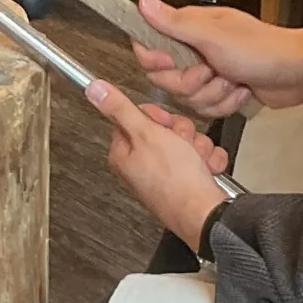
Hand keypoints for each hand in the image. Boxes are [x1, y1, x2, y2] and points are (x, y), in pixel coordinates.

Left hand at [87, 78, 230, 245]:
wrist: (203, 213)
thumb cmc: (174, 181)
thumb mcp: (145, 134)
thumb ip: (120, 108)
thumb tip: (94, 90)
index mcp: (124, 152)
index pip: (136, 117)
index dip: (156, 117)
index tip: (163, 125)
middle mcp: (142, 164)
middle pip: (164, 128)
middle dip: (182, 132)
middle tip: (181, 145)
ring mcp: (165, 174)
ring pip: (187, 141)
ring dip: (198, 147)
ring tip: (195, 162)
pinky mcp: (186, 181)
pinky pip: (202, 158)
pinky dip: (208, 162)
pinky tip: (205, 171)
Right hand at [130, 0, 302, 119]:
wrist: (297, 73)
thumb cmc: (263, 49)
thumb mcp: (212, 35)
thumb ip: (174, 23)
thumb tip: (144, 3)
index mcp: (191, 29)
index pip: (151, 46)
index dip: (156, 60)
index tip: (170, 63)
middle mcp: (197, 49)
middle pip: (167, 79)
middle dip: (190, 83)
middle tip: (212, 71)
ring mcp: (210, 72)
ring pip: (188, 97)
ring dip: (213, 94)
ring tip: (232, 79)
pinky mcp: (222, 90)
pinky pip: (207, 108)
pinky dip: (226, 103)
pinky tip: (241, 90)